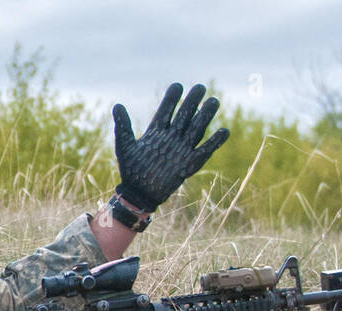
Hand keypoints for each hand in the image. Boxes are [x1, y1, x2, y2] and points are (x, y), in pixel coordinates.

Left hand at [112, 83, 228, 212]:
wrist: (138, 194)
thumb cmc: (131, 171)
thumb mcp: (124, 147)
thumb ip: (123, 126)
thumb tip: (117, 105)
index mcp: (157, 131)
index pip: (166, 110)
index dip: (172, 98)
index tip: (177, 86)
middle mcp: (172, 137)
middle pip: (185, 115)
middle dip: (192, 102)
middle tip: (200, 88)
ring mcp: (182, 149)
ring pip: (197, 128)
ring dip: (205, 116)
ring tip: (213, 101)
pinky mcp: (190, 163)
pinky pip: (205, 150)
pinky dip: (215, 142)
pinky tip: (224, 131)